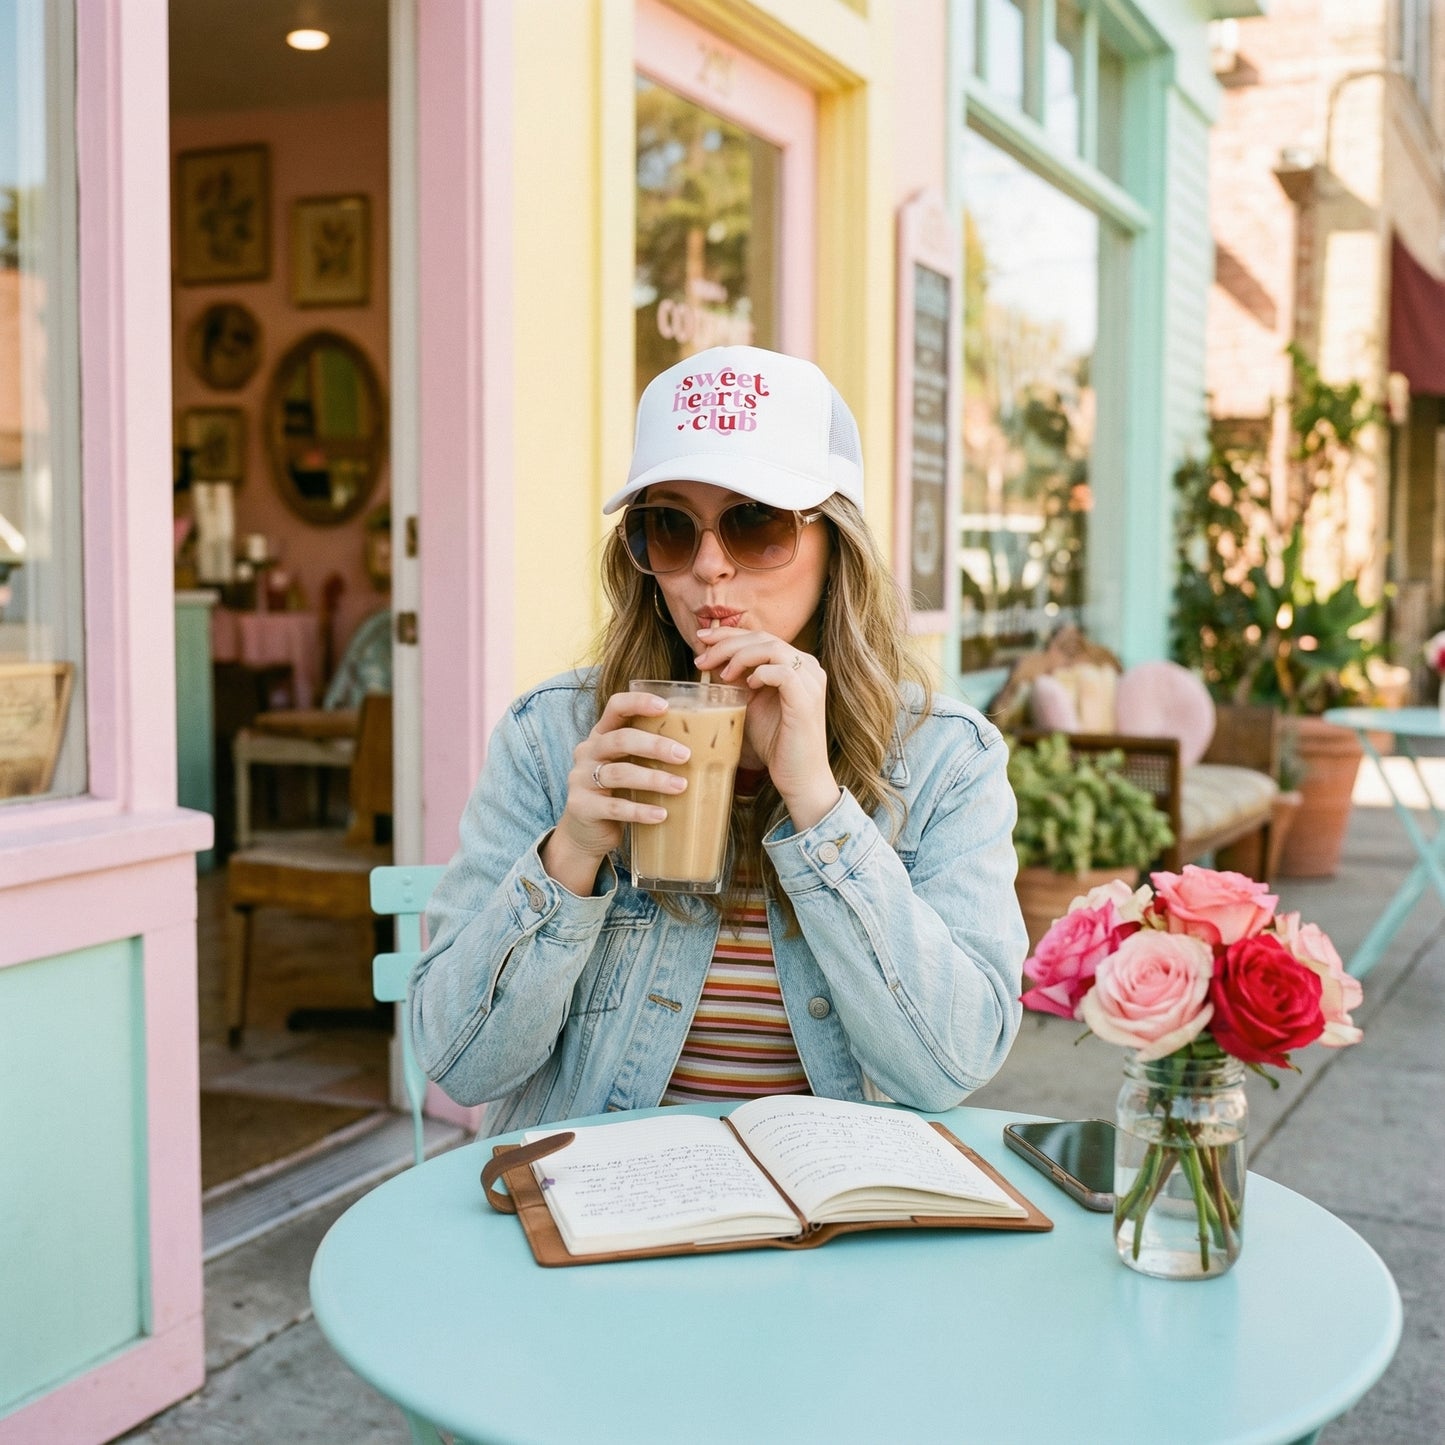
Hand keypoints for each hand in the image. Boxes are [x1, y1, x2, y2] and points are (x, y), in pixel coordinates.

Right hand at [540, 690, 691, 893]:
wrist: (585, 833)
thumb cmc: (617, 794)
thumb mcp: (628, 767)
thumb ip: (650, 755)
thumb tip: (706, 749)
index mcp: (601, 735)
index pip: (615, 707)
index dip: (638, 702)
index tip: (666, 707)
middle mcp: (588, 752)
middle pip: (620, 740)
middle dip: (655, 745)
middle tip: (685, 756)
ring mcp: (580, 779)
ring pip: (619, 773)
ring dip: (653, 779)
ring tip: (681, 786)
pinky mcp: (582, 807)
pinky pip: (614, 807)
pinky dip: (640, 810)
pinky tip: (661, 815)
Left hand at [693, 627, 840, 829]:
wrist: (799, 778)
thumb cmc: (776, 743)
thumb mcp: (750, 704)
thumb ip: (737, 682)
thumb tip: (710, 662)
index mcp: (796, 665)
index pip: (760, 637)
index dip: (728, 634)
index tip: (700, 639)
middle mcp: (808, 667)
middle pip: (763, 637)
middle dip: (727, 643)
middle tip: (701, 658)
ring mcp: (811, 681)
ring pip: (772, 648)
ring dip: (740, 656)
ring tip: (722, 675)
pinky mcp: (807, 699)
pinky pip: (782, 672)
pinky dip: (760, 673)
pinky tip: (747, 686)